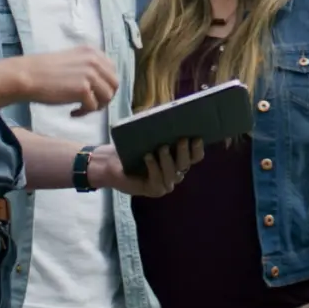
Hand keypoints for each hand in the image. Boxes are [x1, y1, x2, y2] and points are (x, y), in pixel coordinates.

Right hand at [18, 46, 118, 115]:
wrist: (28, 75)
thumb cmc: (44, 70)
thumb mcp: (72, 60)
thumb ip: (88, 67)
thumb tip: (101, 84)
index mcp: (92, 52)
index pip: (112, 71)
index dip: (105, 85)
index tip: (94, 93)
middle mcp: (94, 60)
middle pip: (114, 84)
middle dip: (105, 97)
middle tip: (90, 105)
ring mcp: (90, 74)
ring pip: (107, 97)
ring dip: (96, 106)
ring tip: (81, 108)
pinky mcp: (83, 89)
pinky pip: (93, 107)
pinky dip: (83, 113)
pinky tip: (72, 112)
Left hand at [88, 138, 205, 196]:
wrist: (110, 162)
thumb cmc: (131, 147)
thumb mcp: (148, 136)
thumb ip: (161, 131)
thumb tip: (173, 117)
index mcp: (178, 160)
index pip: (195, 157)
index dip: (197, 149)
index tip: (196, 137)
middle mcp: (175, 173)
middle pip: (185, 165)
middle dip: (184, 152)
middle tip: (182, 139)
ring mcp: (165, 184)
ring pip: (173, 174)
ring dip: (168, 160)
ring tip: (162, 147)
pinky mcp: (152, 190)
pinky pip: (157, 181)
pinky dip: (153, 168)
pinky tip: (148, 157)